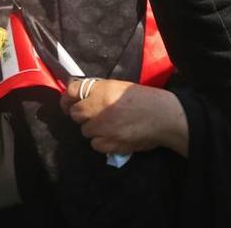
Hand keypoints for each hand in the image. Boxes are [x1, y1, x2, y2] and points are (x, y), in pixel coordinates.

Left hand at [60, 78, 187, 156]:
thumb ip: (98, 91)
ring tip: (108, 127)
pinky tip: (113, 137)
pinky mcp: (109, 144)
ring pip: (85, 131)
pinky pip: (95, 144)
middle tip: (94, 116)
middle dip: (82, 115)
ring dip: (93, 129)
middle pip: (75, 114)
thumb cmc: (144, 99)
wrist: (163, 117)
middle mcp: (98, 108)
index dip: (67, 98)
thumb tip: (80, 96)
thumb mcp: (118, 87)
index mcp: (101, 90)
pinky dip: (102, 142)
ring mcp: (103, 127)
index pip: (71, 91)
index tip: (67, 103)